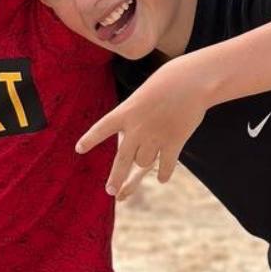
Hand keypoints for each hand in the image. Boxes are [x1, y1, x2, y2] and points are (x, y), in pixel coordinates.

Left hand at [76, 55, 212, 192]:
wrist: (191, 81)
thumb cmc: (167, 83)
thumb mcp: (142, 97)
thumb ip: (137, 122)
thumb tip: (139, 150)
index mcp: (124, 113)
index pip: (101, 128)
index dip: (90, 139)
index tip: (79, 149)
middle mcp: (136, 128)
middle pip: (122, 160)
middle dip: (116, 178)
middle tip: (110, 191)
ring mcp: (154, 137)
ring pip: (144, 162)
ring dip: (147, 162)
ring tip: (149, 160)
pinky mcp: (174, 143)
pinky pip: (165, 166)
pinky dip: (164, 173)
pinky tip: (162, 179)